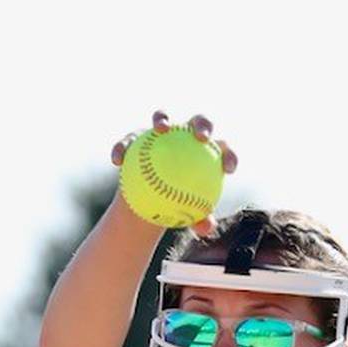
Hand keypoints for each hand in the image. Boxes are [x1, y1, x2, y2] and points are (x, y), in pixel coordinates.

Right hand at [111, 111, 237, 236]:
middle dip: (203, 124)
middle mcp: (187, 135)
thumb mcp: (188, 216)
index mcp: (206, 153)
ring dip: (162, 118)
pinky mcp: (139, 136)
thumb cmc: (176, 208)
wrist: (151, 201)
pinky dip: (124, 148)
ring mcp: (162, 132)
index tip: (228, 169)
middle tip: (201, 137)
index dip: (229, 154)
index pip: (223, 149)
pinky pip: (130, 139)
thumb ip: (199, 219)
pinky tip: (118, 160)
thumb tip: (206, 229)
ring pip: (162, 117)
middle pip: (199, 121)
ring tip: (160, 130)